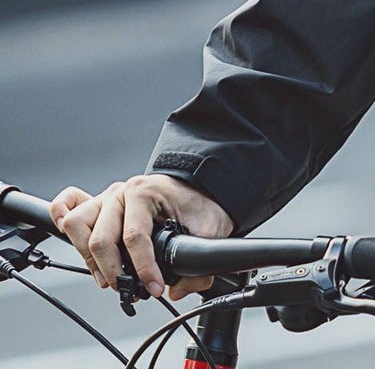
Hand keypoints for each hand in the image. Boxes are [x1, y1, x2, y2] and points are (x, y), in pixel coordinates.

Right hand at [51, 175, 234, 301]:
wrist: (199, 185)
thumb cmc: (199, 202)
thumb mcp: (209, 230)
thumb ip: (196, 266)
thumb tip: (176, 291)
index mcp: (146, 192)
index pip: (135, 237)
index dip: (143, 269)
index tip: (155, 289)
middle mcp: (122, 193)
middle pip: (100, 239)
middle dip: (114, 272)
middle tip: (129, 287)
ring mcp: (107, 198)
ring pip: (77, 226)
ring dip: (89, 258)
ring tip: (109, 274)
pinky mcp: (98, 206)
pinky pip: (67, 206)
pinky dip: (63, 222)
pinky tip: (78, 244)